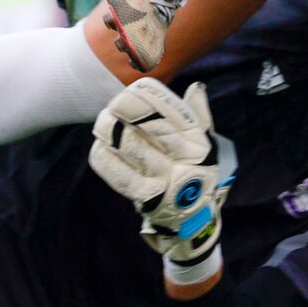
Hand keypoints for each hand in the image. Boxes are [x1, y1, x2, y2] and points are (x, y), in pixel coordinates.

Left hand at [88, 79, 236, 286]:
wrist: (192, 219)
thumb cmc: (195, 171)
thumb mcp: (205, 145)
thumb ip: (199, 115)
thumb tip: (196, 86)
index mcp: (198, 145)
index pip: (173, 113)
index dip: (149, 97)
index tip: (134, 88)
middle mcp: (182, 162)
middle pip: (148, 126)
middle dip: (125, 110)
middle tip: (113, 105)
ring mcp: (162, 181)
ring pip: (127, 145)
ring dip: (109, 129)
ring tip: (103, 123)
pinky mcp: (142, 197)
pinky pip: (113, 169)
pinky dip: (103, 153)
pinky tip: (102, 145)